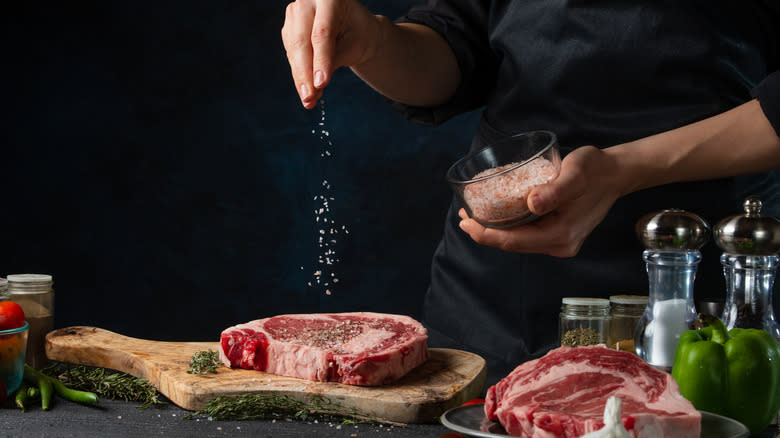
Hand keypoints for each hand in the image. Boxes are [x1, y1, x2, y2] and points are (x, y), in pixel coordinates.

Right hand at [282, 0, 382, 108]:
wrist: (355, 28)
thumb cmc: (359, 35)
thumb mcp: (355, 45)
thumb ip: (335, 60)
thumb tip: (315, 86)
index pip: (322, 33)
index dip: (320, 60)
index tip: (321, 84)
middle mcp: (308, 1)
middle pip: (301, 41)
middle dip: (305, 74)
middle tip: (309, 98)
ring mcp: (295, 13)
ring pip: (293, 50)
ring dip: (300, 78)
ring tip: (309, 100)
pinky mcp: (289, 28)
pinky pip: (291, 54)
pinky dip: (299, 74)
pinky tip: (307, 91)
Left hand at [458, 146, 623, 256]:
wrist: (615, 173)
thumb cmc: (595, 170)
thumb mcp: (575, 174)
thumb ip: (555, 190)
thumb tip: (532, 203)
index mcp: (562, 235)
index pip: (514, 241)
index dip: (486, 234)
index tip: (466, 221)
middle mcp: (560, 244)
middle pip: (513, 245)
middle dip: (485, 233)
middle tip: (463, 216)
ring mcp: (560, 242)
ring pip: (518, 241)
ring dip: (495, 230)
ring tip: (473, 214)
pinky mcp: (558, 234)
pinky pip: (527, 234)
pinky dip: (509, 226)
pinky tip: (496, 214)